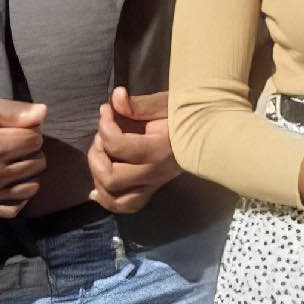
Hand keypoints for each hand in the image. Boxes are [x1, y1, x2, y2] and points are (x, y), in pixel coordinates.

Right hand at [0, 95, 47, 216]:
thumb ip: (9, 111)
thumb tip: (44, 113)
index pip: (35, 140)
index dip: (29, 128)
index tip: (13, 124)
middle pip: (37, 163)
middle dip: (31, 148)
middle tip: (12, 139)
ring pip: (31, 187)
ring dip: (30, 171)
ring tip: (13, 158)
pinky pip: (13, 210)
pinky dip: (20, 197)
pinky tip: (12, 182)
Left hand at [88, 87, 181, 214]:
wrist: (206, 135)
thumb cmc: (184, 117)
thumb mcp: (164, 104)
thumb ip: (138, 104)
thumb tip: (116, 97)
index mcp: (159, 148)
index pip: (118, 145)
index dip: (104, 125)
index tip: (106, 110)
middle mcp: (154, 172)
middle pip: (111, 177)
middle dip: (97, 155)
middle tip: (101, 138)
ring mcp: (152, 185)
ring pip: (115, 198)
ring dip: (98, 178)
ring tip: (101, 158)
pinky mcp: (150, 191)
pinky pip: (125, 206)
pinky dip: (106, 199)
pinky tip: (97, 189)